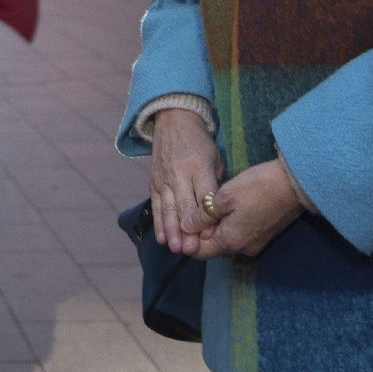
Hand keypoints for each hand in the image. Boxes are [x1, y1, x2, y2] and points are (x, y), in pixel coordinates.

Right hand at [148, 108, 222, 254]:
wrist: (173, 121)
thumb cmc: (200, 143)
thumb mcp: (215, 158)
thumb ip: (215, 184)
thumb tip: (218, 214)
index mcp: (199, 166)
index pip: (204, 196)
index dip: (208, 216)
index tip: (211, 235)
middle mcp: (179, 173)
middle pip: (184, 205)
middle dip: (188, 230)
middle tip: (192, 250)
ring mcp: (164, 178)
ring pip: (168, 208)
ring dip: (172, 230)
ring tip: (176, 248)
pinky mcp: (154, 182)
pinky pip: (156, 205)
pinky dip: (158, 223)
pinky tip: (162, 238)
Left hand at [188, 158, 306, 259]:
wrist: (296, 184)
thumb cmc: (257, 187)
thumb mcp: (224, 197)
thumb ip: (203, 215)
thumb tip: (185, 227)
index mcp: (231, 241)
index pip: (200, 252)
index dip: (187, 239)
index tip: (181, 222)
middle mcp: (243, 249)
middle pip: (213, 247)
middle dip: (201, 232)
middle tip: (195, 210)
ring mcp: (256, 243)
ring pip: (226, 239)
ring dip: (216, 227)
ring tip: (210, 206)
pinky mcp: (264, 235)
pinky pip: (239, 234)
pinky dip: (229, 225)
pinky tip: (227, 207)